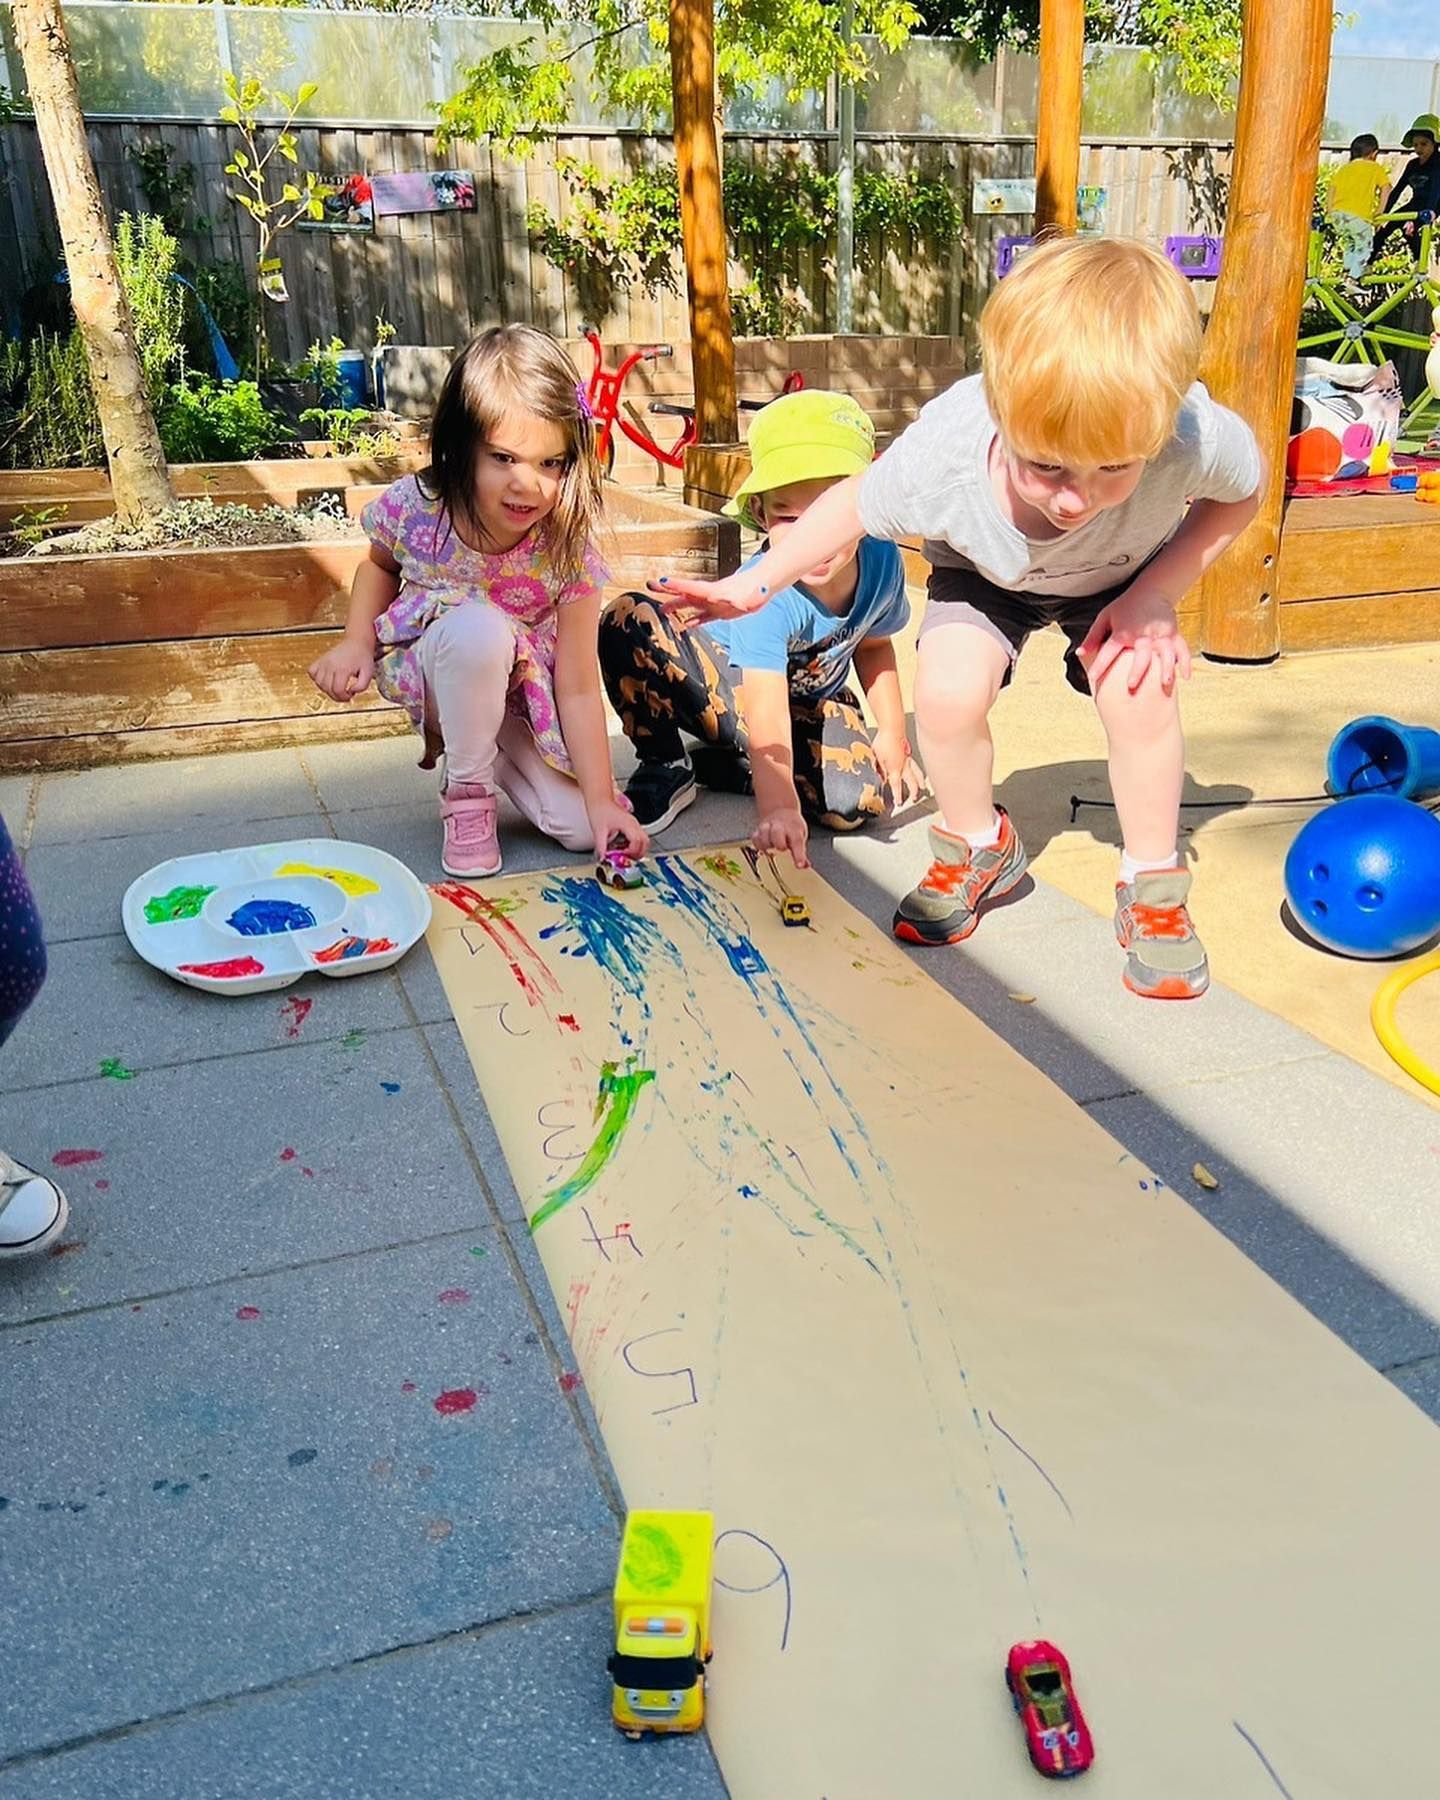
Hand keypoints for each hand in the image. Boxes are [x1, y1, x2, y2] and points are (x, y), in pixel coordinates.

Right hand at [309, 636, 374, 702]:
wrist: (357, 642)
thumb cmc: (363, 656)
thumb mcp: (368, 673)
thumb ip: (362, 686)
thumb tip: (351, 691)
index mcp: (343, 669)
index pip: (338, 690)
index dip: (344, 697)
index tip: (350, 695)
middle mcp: (331, 665)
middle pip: (327, 689)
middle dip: (337, 696)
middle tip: (345, 694)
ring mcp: (324, 662)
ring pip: (318, 683)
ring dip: (327, 689)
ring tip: (337, 687)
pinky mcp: (320, 660)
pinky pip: (312, 672)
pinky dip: (317, 679)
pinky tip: (326, 679)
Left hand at [588, 797, 648, 860]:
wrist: (599, 799)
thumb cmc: (599, 810)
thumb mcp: (598, 831)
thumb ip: (601, 847)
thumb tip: (603, 858)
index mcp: (627, 824)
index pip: (637, 842)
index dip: (631, 852)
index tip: (623, 856)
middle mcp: (633, 824)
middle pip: (645, 842)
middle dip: (637, 854)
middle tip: (626, 859)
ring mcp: (634, 824)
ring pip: (644, 840)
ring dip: (637, 850)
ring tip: (624, 854)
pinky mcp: (631, 825)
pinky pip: (639, 837)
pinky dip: (634, 845)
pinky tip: (623, 847)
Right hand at [646, 569, 772, 623]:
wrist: (765, 586)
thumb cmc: (757, 588)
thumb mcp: (745, 594)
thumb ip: (734, 599)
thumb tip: (722, 599)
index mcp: (713, 591)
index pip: (691, 588)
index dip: (676, 586)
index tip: (660, 581)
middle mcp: (710, 596)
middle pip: (685, 594)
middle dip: (668, 591)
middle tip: (650, 586)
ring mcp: (714, 603)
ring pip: (691, 605)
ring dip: (676, 607)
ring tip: (661, 610)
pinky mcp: (721, 612)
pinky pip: (704, 617)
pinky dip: (694, 621)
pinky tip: (686, 625)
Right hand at [753, 807, 809, 868]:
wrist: (782, 811)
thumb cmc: (792, 828)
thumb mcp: (800, 837)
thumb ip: (801, 853)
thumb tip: (805, 865)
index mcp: (794, 830)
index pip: (797, 842)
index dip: (798, 855)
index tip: (799, 865)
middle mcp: (780, 827)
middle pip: (777, 833)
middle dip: (779, 843)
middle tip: (782, 849)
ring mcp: (768, 827)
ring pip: (763, 833)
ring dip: (766, 843)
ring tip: (770, 848)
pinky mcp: (758, 830)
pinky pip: (755, 837)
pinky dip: (757, 843)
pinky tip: (762, 847)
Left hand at [871, 728, 926, 810]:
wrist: (892, 727)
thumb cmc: (884, 740)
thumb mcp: (876, 757)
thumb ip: (879, 769)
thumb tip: (880, 778)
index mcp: (895, 768)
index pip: (896, 785)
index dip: (898, 795)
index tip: (900, 803)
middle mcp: (904, 765)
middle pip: (911, 782)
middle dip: (913, 791)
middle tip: (914, 799)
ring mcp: (908, 759)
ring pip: (917, 773)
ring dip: (920, 782)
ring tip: (923, 788)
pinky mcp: (909, 753)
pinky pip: (915, 766)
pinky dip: (918, 772)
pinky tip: (918, 773)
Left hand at [1076, 588, 1191, 693]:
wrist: (1151, 590)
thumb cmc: (1124, 607)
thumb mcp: (1105, 617)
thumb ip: (1093, 637)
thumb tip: (1079, 654)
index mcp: (1123, 632)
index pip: (1109, 650)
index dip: (1100, 664)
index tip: (1092, 678)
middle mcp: (1142, 635)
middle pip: (1141, 654)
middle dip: (1137, 669)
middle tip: (1131, 686)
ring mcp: (1160, 634)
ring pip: (1165, 652)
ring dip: (1166, 668)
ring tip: (1165, 684)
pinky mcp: (1173, 634)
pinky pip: (1181, 649)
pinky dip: (1184, 662)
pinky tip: (1185, 677)